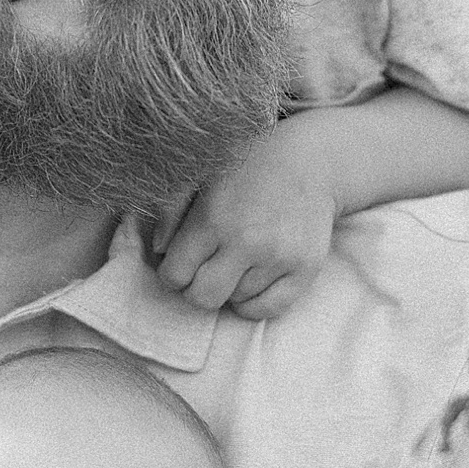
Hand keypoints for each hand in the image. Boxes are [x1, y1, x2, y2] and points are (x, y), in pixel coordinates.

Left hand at [153, 133, 335, 320]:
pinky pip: (268, 309)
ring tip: (239, 258)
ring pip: (236, 301)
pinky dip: (255, 301)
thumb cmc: (245, 165)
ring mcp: (279, 258)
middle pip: (203, 298)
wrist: (308, 157)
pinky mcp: (306, 268)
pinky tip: (253, 278)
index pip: (175, 275)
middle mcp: (247, 242)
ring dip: (230, 286)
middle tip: (205, 270)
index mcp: (213, 219)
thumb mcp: (198, 177)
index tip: (181, 262)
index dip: (173, 272)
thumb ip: (170, 213)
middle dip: (196, 288)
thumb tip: (160, 251)